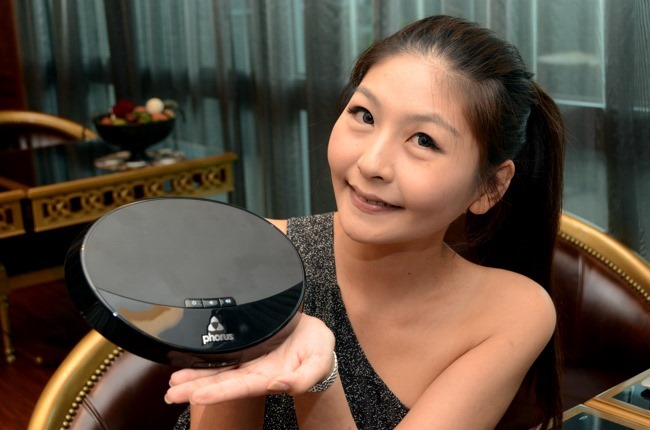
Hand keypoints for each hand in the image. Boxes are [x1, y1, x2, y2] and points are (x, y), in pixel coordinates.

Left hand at [164, 313, 334, 404]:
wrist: (316, 337)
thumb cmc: (319, 351)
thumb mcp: (318, 363)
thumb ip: (303, 378)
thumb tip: (281, 384)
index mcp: (269, 377)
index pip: (240, 387)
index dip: (218, 391)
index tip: (197, 395)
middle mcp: (255, 371)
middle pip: (222, 382)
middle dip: (196, 388)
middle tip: (172, 392)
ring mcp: (249, 360)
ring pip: (218, 371)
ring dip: (195, 377)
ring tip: (173, 382)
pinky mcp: (246, 347)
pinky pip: (222, 355)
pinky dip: (204, 361)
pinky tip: (187, 364)